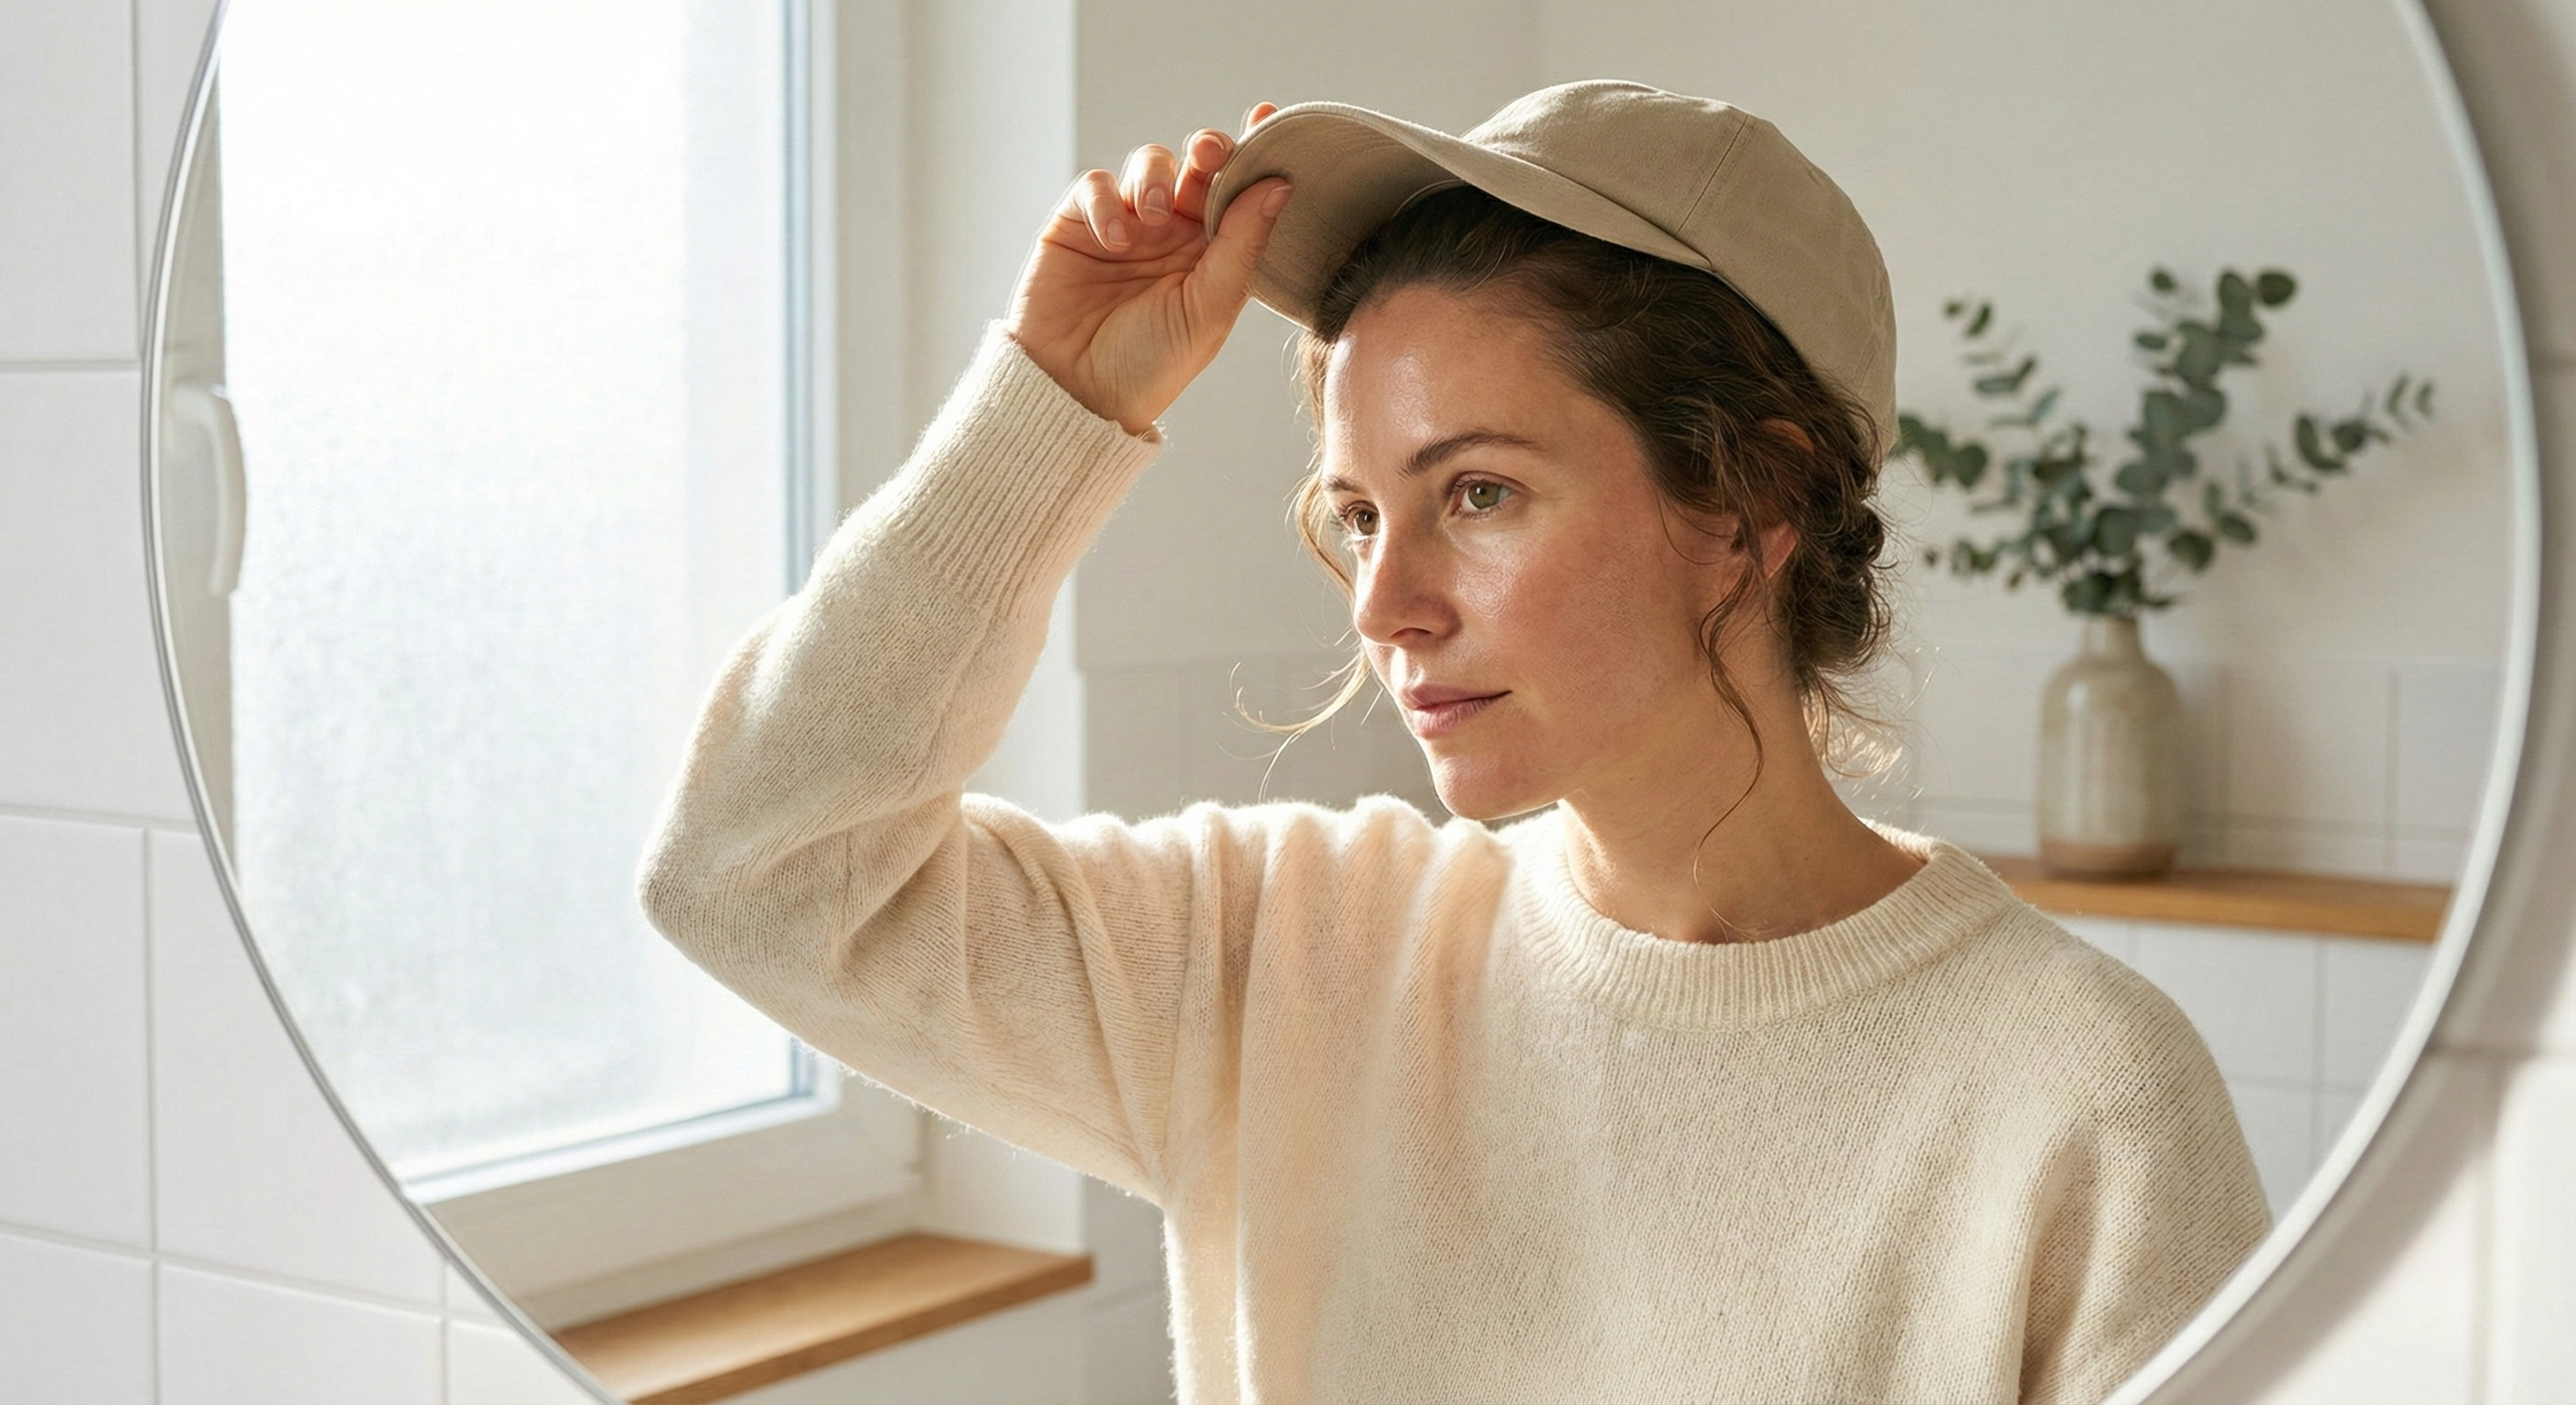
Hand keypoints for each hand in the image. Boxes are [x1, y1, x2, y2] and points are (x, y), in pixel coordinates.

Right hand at [1003, 103, 1290, 435]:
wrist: (1076, 395)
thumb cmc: (1149, 366)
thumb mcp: (1208, 310)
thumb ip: (1242, 246)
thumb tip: (1281, 185)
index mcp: (1214, 253)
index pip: (1239, 191)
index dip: (1254, 152)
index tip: (1268, 118)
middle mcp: (1173, 233)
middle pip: (1196, 166)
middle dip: (1206, 151)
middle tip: (1208, 156)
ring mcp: (1125, 224)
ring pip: (1148, 164)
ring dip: (1155, 178)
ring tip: (1154, 216)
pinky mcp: (1076, 224)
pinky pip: (1096, 186)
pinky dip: (1107, 201)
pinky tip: (1114, 238)